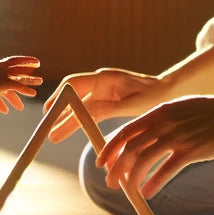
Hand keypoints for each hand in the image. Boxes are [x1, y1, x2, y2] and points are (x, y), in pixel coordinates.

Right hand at [0, 56, 41, 112]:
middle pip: (16, 67)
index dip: (18, 60)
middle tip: (37, 64)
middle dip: (27, 65)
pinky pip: (16, 87)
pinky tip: (32, 93)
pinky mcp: (1, 84)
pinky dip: (24, 90)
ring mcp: (0, 76)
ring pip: (19, 77)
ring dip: (30, 79)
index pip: (9, 61)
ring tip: (40, 82)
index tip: (25, 60)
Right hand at [44, 68, 167, 142]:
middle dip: (59, 112)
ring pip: (78, 106)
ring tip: (53, 136)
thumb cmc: (153, 95)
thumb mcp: (133, 104)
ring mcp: (102, 92)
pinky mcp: (106, 102)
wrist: (166, 92)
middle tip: (47, 129)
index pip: (74, 84)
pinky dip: (77, 121)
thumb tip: (90, 112)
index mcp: (105, 78)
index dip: (59, 96)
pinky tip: (67, 130)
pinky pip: (87, 112)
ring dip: (66, 120)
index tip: (49, 111)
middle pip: (72, 96)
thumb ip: (111, 108)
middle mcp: (100, 83)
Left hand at [96, 92, 213, 198]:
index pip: (126, 131)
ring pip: (144, 160)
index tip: (101, 161)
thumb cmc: (209, 112)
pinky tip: (147, 193)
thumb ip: (161, 121)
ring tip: (127, 191)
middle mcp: (164, 123)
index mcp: (159, 111)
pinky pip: (166, 170)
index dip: (110, 148)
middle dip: (116, 167)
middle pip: (130, 148)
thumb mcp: (179, 108)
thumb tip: (142, 138)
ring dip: (131, 178)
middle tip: (110, 182)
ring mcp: (178, 137)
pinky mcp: (192, 151)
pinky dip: (153, 183)